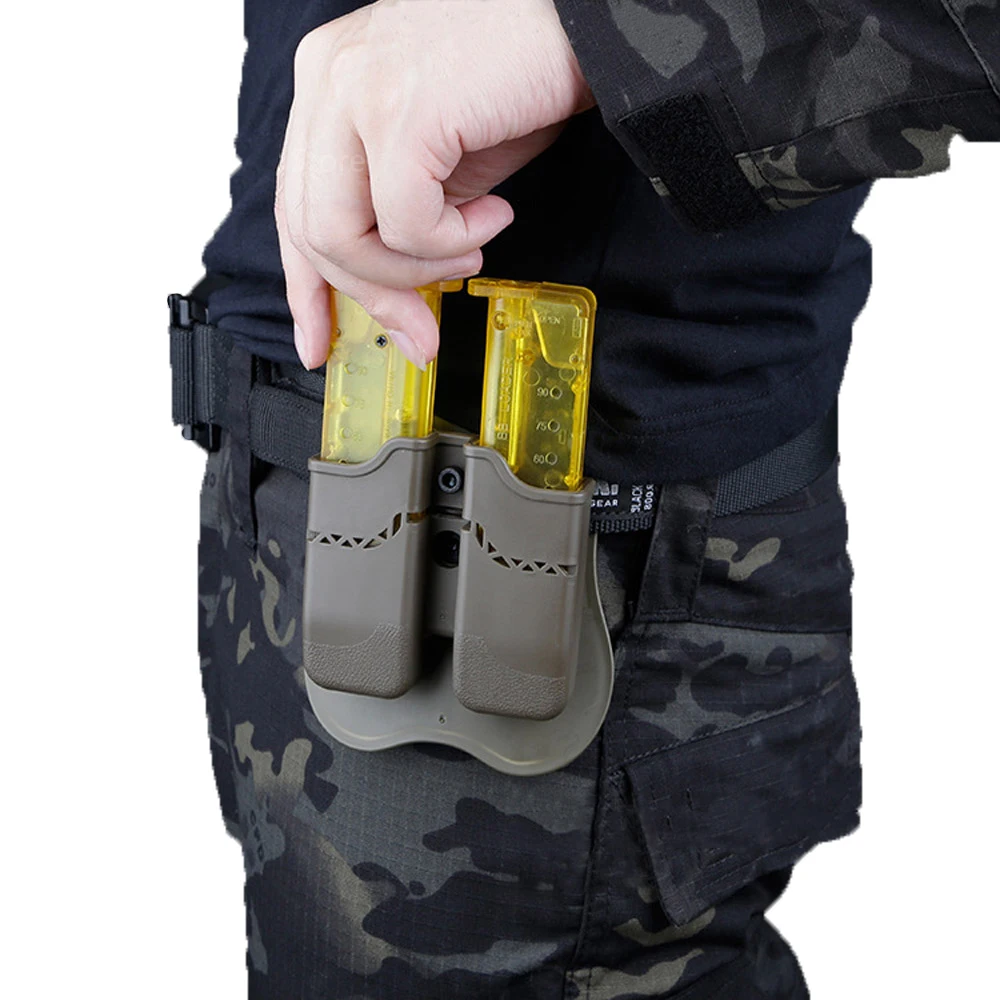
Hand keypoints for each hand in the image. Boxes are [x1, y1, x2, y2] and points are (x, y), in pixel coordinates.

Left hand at [275, 0, 592, 368]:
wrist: (583, 25)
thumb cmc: (520, 79)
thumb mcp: (442, 163)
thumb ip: (399, 220)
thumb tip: (396, 303)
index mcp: (327, 87)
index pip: (292, 204)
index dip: (305, 287)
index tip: (320, 341)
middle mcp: (327, 79)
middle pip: (310, 230)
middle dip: (373, 297)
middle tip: (423, 327)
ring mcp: (355, 90)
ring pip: (341, 236)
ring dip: (415, 269)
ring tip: (470, 251)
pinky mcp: (399, 111)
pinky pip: (405, 225)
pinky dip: (453, 240)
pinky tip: (494, 215)